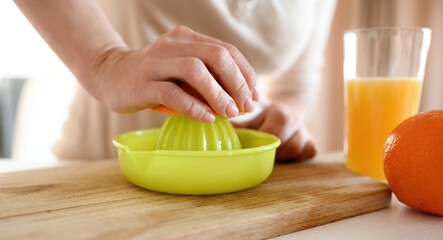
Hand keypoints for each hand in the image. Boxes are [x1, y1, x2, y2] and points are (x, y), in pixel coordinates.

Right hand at [89, 25, 258, 121]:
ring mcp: (156, 62)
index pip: (226, 50)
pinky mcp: (143, 83)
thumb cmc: (153, 77)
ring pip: (195, 70)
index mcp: (187, 39)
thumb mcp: (181, 71)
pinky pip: (172, 93)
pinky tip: (207, 118)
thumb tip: (238, 101)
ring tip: (230, 113)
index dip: (245, 73)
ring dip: (218, 94)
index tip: (254, 95)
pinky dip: (194, 106)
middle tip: (246, 106)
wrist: (109, 74)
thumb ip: (206, 79)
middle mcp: (173, 45)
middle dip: (237, 82)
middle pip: (216, 56)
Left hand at [232, 105, 316, 161]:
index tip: (256, 144)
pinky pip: (309, 152)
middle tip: (264, 151)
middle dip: (272, 150)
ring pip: (295, 149)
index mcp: (278, 111)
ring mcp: (305, 131)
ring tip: (274, 152)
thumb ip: (239, 125)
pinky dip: (298, 157)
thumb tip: (217, 126)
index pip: (270, 131)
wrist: (288, 116)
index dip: (262, 141)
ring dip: (283, 155)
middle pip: (284, 142)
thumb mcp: (253, 120)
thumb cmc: (265, 121)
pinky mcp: (313, 143)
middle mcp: (294, 119)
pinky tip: (288, 154)